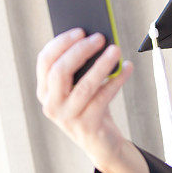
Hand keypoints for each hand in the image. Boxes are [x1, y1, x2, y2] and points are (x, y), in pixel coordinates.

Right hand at [36, 28, 133, 170]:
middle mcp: (51, 104)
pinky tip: (127, 68)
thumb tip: (96, 39)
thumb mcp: (79, 86)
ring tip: (116, 50)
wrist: (101, 142)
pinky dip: (117, 80)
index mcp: (44, 90)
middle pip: (60, 71)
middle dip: (80, 51)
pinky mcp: (87, 126)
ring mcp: (67, 117)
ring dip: (102, 64)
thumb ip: (80, 67)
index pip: (45, 60)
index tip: (81, 30)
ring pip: (84, 85)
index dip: (62, 43)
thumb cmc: (90, 105)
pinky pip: (103, 97)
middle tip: (100, 38)